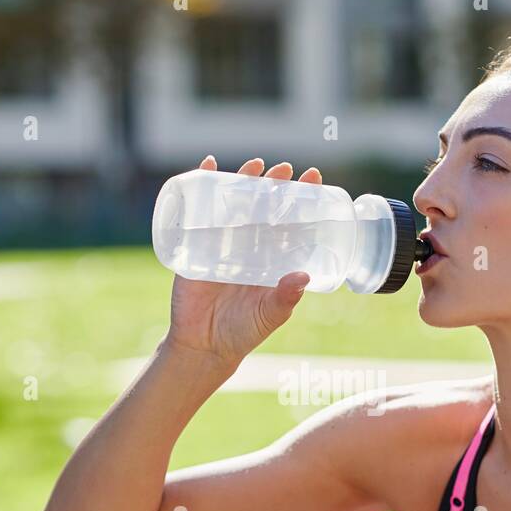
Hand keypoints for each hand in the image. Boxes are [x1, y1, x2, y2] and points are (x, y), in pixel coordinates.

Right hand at [164, 155, 321, 368]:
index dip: (301, 200)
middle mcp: (250, 247)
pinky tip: (207, 165)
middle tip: (285, 169)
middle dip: (275, 185)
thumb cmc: (243, 332)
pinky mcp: (195, 246)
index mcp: (271, 259)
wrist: (203, 346)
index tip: (314, 179)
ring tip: (256, 164)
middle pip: (264, 207)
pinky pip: (198, 212)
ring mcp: (222, 244)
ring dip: (244, 181)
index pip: (290, 222)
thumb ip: (285, 298)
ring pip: (235, 205)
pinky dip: (201, 187)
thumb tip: (303, 276)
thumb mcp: (270, 315)